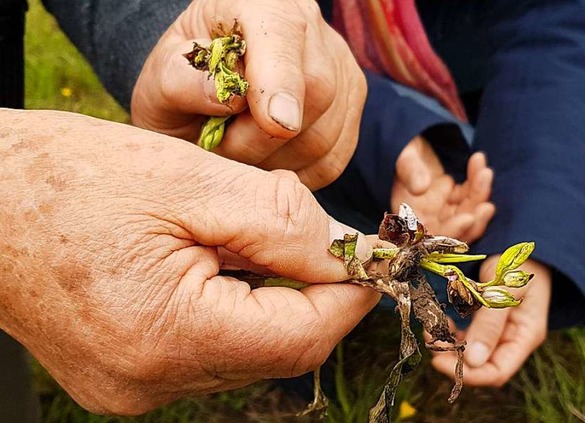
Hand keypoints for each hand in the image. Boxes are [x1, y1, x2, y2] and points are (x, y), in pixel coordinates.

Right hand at [0, 109, 378, 414]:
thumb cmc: (71, 178)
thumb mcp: (189, 180)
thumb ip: (282, 222)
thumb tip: (350, 255)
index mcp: (166, 334)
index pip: (300, 338)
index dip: (348, 298)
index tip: (370, 260)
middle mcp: (149, 380)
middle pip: (276, 349)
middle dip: (311, 295)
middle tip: (318, 240)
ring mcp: (133, 386)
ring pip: (245, 351)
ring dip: (269, 299)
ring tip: (246, 241)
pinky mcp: (124, 376)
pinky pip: (206, 350)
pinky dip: (230, 309)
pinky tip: (213, 265)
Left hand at [132, 0, 366, 189]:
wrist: (210, 90)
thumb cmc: (186, 81)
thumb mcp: (163, 77)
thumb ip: (179, 79)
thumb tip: (225, 95)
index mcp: (260, 4)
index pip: (282, 34)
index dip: (282, 80)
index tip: (275, 124)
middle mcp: (311, 31)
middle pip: (316, 92)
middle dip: (262, 137)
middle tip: (221, 144)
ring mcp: (340, 70)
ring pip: (325, 134)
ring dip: (275, 160)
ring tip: (241, 149)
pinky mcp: (350, 109)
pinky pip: (332, 159)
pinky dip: (295, 172)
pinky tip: (267, 160)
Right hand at [391, 136, 494, 241]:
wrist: (408, 139)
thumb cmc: (400, 148)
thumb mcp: (403, 156)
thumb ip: (409, 170)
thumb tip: (421, 188)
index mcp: (408, 215)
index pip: (431, 234)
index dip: (450, 230)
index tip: (468, 218)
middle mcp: (426, 217)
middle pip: (455, 231)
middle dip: (473, 220)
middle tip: (487, 206)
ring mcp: (442, 209)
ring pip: (468, 213)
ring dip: (479, 196)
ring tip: (485, 172)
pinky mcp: (454, 197)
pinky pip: (471, 196)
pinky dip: (478, 181)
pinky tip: (478, 161)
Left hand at [430, 256, 550, 385]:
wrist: (522, 246)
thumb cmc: (518, 264)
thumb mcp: (505, 289)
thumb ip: (490, 323)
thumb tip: (472, 361)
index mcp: (525, 336)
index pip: (497, 372)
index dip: (468, 374)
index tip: (438, 361)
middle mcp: (511, 340)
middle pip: (481, 367)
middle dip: (453, 360)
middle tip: (430, 341)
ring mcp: (498, 332)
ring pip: (470, 354)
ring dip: (449, 346)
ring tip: (431, 329)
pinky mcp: (485, 323)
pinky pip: (466, 337)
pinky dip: (451, 333)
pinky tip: (441, 321)